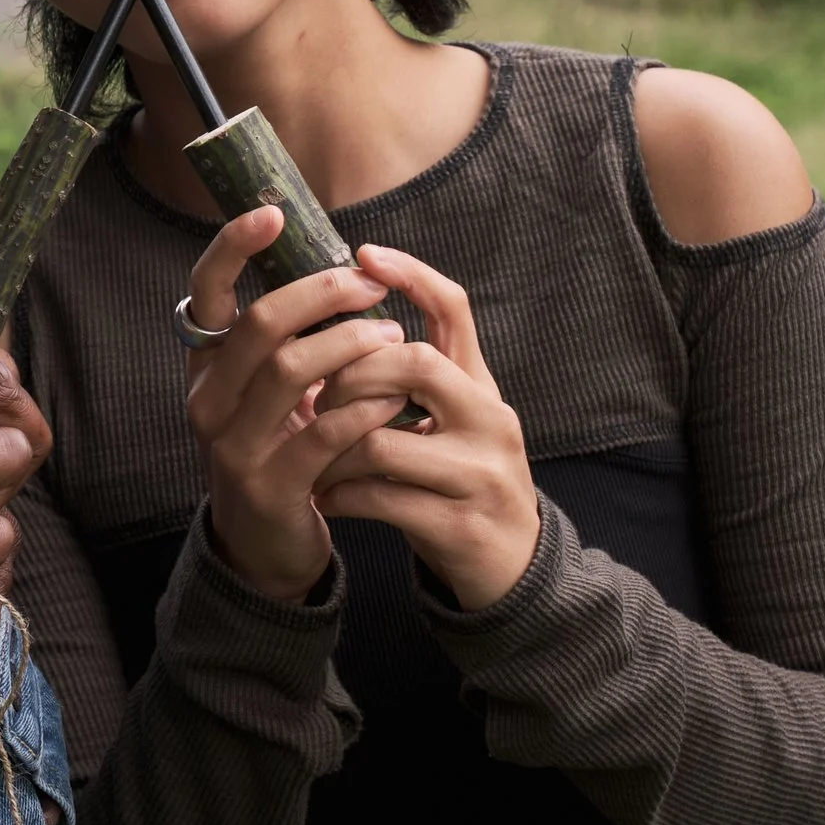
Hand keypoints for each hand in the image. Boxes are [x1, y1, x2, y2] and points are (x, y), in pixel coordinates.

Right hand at [183, 208, 420, 602]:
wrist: (266, 547)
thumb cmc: (281, 448)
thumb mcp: (267, 392)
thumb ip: (284, 337)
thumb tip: (334, 261)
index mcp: (206, 367)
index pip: (206, 292)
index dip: (233, 247)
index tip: (273, 213)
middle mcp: (207, 401)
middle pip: (259, 326)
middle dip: (321, 294)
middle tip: (370, 284)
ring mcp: (233, 446)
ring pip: (290, 373)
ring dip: (350, 345)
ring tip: (391, 336)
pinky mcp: (269, 487)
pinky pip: (322, 434)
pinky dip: (362, 409)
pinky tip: (393, 400)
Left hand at [310, 245, 539, 609]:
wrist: (512, 571)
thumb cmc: (461, 483)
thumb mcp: (450, 422)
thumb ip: (415, 377)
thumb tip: (349, 319)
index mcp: (480, 388)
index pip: (455, 310)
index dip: (411, 275)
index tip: (364, 254)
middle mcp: (490, 420)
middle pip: (414, 364)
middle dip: (351, 375)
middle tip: (319, 398)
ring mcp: (480, 474)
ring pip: (382, 440)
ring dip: (330, 448)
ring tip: (312, 458)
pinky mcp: (460, 525)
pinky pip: (380, 498)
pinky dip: (341, 496)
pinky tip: (326, 498)